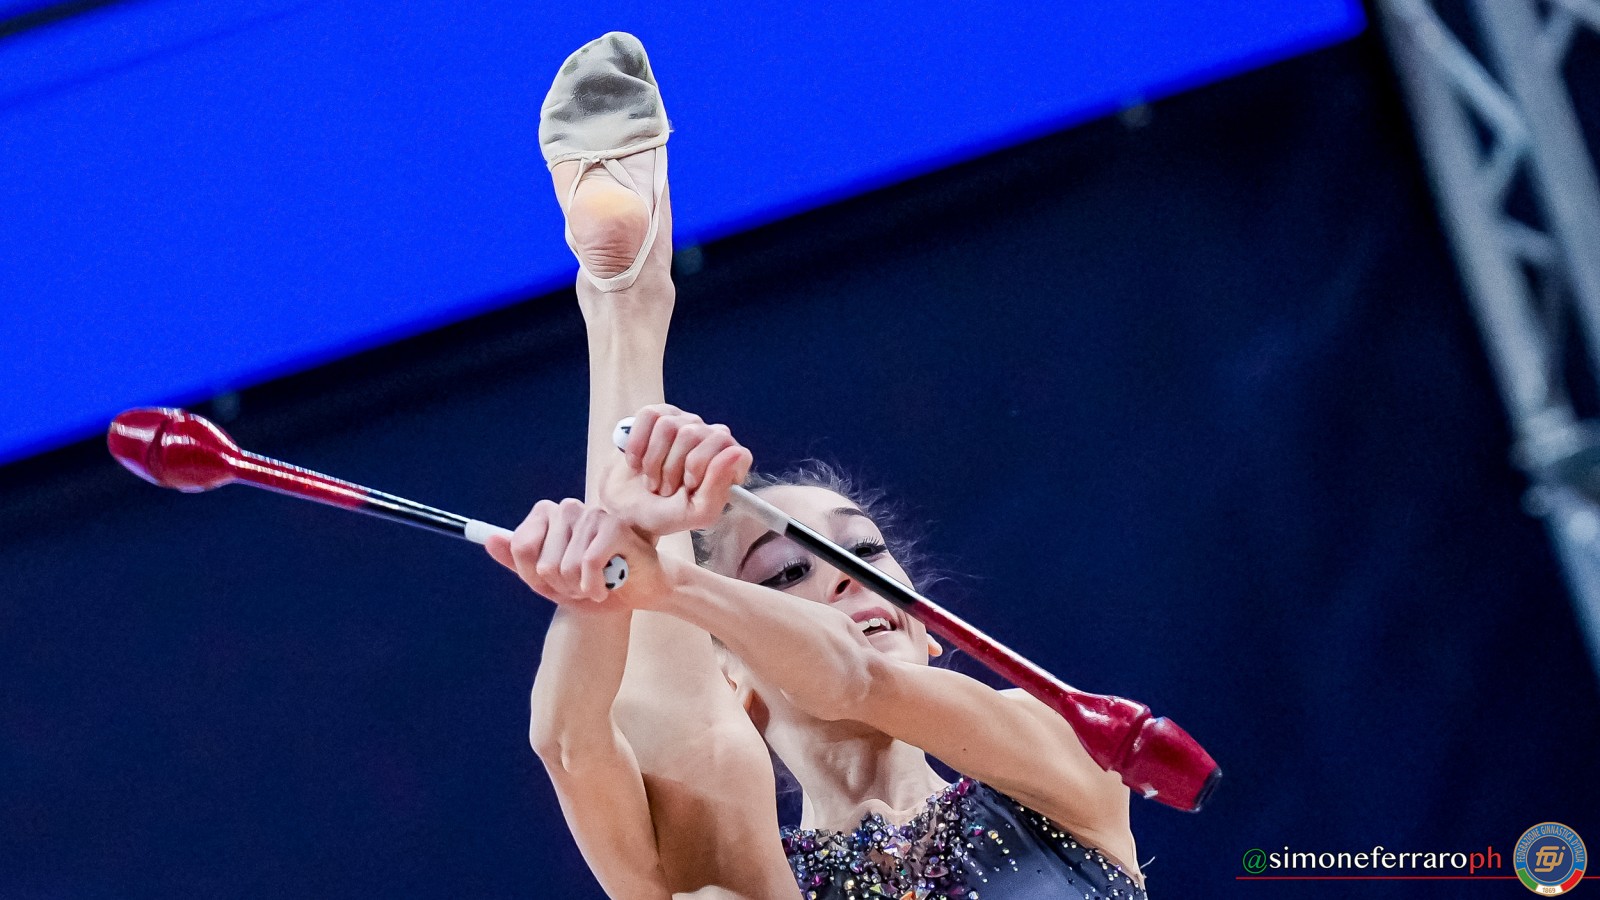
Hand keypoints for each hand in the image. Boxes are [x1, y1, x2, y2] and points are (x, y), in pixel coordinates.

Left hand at [485, 498, 666, 608]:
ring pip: (564, 567)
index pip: (520, 546)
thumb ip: (518, 561)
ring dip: (579, 589)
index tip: (553, 581)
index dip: (534, 576)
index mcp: (549, 514)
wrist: (641, 592)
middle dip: (560, 586)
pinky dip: (593, 588)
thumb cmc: (595, 583)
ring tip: (596, 584)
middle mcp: (569, 508)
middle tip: (580, 584)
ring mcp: (592, 515)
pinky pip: (586, 564)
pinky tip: (605, 587)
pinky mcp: (614, 528)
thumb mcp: (549, 581)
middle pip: (542, 562)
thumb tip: (488, 540)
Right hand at [602, 403, 751, 535]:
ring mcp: (682, 422)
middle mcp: (708, 436)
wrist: (629, 512)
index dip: (708, 466)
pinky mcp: (656, 416)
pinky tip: (636, 463)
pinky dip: (637, 445)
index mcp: (727, 460)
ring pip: (668, 426)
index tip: (690, 485)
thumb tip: (734, 452)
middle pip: (694, 434)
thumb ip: (719, 486)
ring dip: (653, 461)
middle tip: (666, 489)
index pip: (730, 446)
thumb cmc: (668, 513)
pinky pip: (648, 416)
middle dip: (672, 469)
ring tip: (652, 480)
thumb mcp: (699, 512)